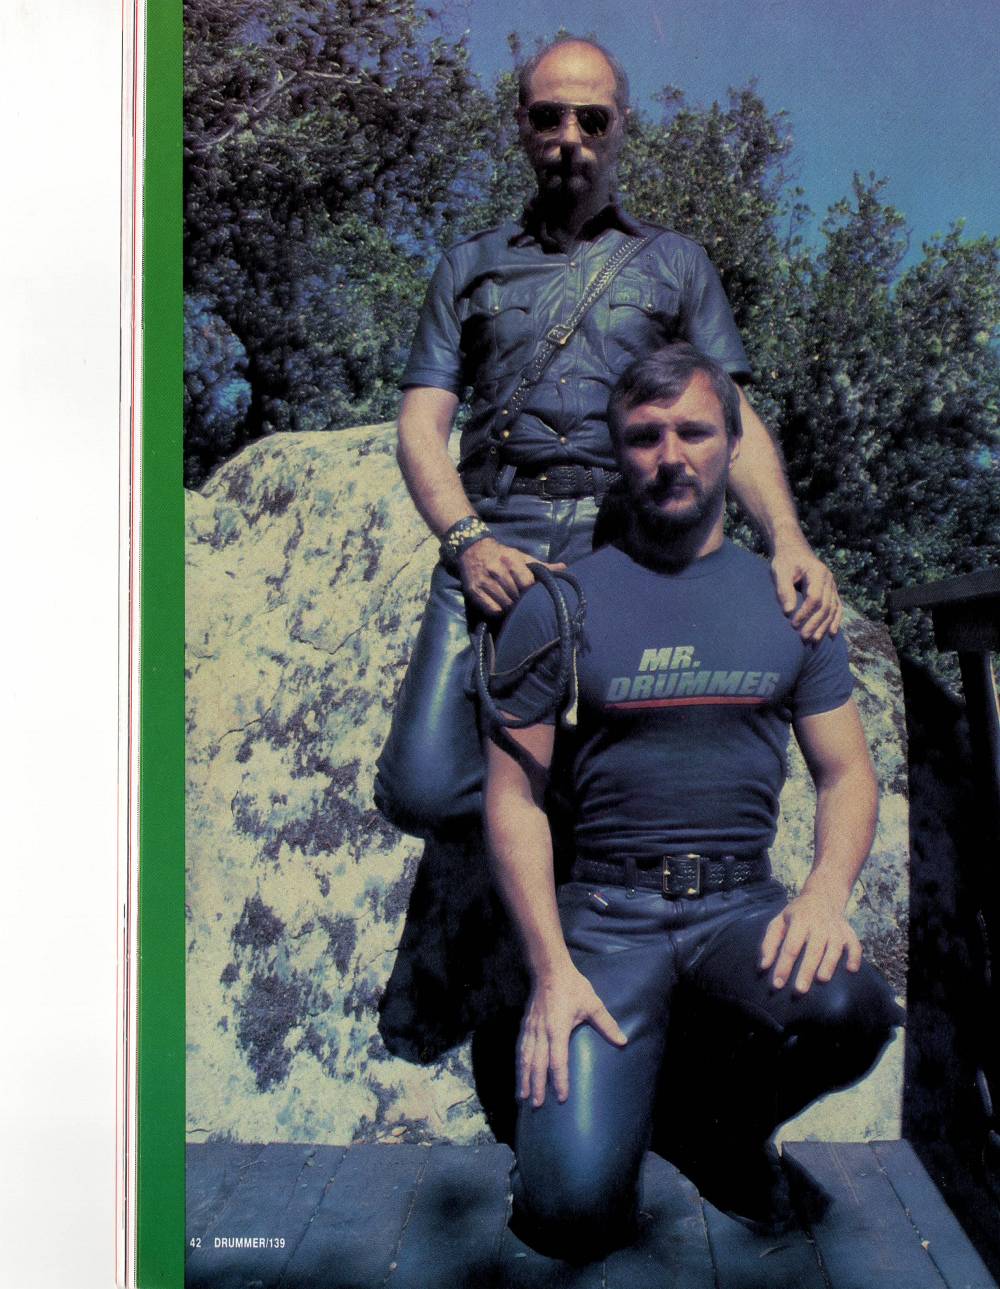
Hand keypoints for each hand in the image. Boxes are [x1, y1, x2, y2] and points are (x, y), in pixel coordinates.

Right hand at [458, 538, 565, 615]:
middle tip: (525, 605)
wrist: (472, 549)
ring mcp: (484, 582)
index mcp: (511, 561)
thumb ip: (542, 565)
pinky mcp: (474, 591)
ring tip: (515, 608)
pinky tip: (502, 608)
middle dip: (522, 602)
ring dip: (511, 609)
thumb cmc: (502, 555)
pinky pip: (492, 609)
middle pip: (516, 597)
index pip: (527, 584)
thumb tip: (564, 567)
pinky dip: (499, 612)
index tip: (533, 596)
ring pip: (505, 605)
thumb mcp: (521, 556)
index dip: (532, 593)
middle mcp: (496, 571)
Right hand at [518, 965, 626, 1106]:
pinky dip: (519, 1063)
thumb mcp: (592, 1004)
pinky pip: (521, 1047)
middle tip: (537, 1105)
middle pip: (537, 1064)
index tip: (561, 1097)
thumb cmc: (573, 987)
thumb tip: (623, 1042)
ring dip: (524, 1078)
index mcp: (558, 1029)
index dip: (559, 1080)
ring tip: (524, 1097)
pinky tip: (520, 1072)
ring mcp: (531, 1028)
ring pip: (526, 1058)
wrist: (549, 969)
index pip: (558, 1060)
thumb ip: (606, 1024)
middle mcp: (541, 1032)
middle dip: (537, 1086)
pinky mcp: (526, 1024)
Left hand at [760, 890, 862, 992]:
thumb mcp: (779, 922)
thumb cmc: (796, 914)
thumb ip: (769, 943)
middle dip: (806, 970)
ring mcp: (835, 929)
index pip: (790, 946)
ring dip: (829, 964)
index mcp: (799, 921)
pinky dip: (855, 957)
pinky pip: (855, 946)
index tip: (777, 984)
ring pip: (834, 949)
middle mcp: (819, 925)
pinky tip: (851, 969)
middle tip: (799, 990)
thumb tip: (764, 966)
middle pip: (813, 950)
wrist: (823, 895)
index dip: (784, 966)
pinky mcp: (848, 933)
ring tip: (821, 980)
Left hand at [770, 543, 841, 641]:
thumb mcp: (780, 572)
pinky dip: (835, 622)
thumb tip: (788, 612)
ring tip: (814, 642)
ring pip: (832, 610)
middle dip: (815, 624)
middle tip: (803, 639)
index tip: (793, 625)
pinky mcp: (832, 592)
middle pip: (825, 607)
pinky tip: (831, 635)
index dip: (805, 613)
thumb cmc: (785, 561)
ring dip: (824, 627)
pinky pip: (837, 608)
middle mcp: (829, 580)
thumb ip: (784, 591)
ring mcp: (832, 586)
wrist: (794, 550)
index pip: (814, 598)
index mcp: (817, 572)